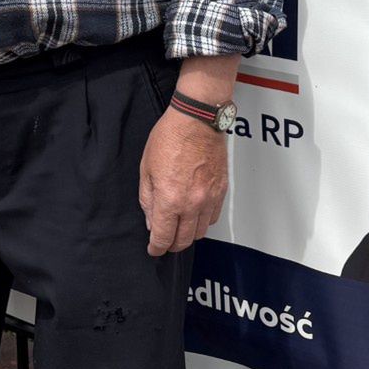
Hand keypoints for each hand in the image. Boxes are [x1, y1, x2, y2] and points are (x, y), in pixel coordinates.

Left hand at [138, 109, 227, 256]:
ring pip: (201, 232)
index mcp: (170, 199)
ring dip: (189, 235)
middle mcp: (192, 204)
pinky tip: (195, 214)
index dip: (156, 248)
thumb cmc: (170, 137)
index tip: (153, 249)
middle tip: (165, 241)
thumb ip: (148, 200)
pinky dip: (203, 221)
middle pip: (184, 240)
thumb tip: (152, 221)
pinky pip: (213, 217)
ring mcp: (210, 198)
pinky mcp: (221, 190)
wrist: (197, 119)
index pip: (163, 238)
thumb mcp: (147, 169)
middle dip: (172, 245)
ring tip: (180, 227)